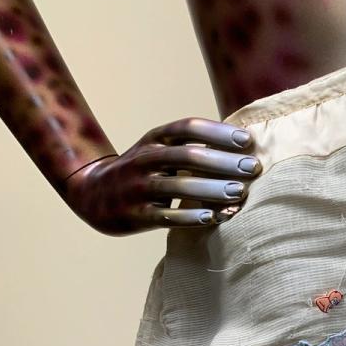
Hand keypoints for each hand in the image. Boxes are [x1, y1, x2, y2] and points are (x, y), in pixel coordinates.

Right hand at [61, 118, 260, 235]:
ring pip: (178, 187)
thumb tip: (243, 145)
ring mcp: (138, 188)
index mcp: (154, 139)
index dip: (218, 132)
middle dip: (223, 161)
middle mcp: (145, 159)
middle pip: (187, 156)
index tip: (246, 140)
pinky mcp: (136, 215)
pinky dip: (192, 216)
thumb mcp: (159, 149)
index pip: (188, 128)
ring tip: (240, 192)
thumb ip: (191, 146)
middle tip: (253, 168)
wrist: (92, 194)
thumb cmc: (143, 170)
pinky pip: (167, 217)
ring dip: (212, 189)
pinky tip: (214, 217)